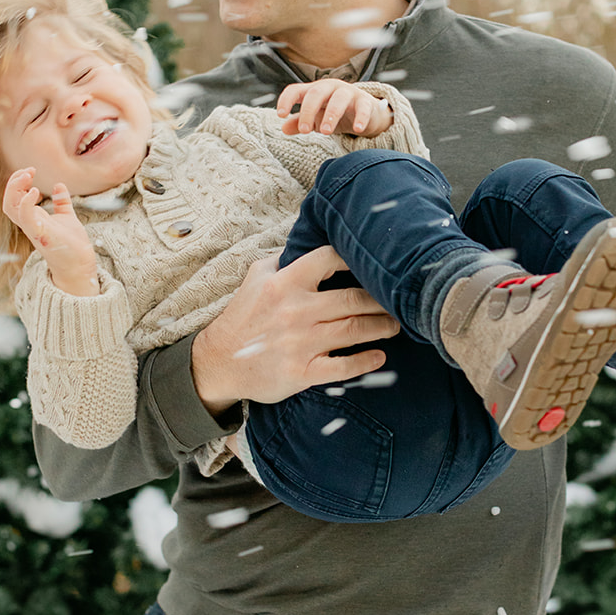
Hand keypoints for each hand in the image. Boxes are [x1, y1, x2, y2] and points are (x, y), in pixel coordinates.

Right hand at [3, 168, 98, 295]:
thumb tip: (59, 185)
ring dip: (15, 188)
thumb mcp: (66, 217)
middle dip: (14, 182)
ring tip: (28, 175)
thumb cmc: (72, 243)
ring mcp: (33, 228)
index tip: (31, 170)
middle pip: (8, 200)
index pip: (15, 197)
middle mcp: (29, 222)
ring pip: (10, 207)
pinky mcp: (40, 234)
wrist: (80, 264)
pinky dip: (25, 202)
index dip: (18, 182)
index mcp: (33, 217)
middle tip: (29, 170)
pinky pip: (24, 217)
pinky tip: (34, 191)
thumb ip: (61, 202)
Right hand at [191, 243, 399, 413]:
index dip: (355, 258)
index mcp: (285, 283)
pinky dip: (366, 361)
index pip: (329, 259)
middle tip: (396, 300)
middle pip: (353, 298)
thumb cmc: (242, 318)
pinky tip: (379, 357)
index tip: (373, 263)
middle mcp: (296, 310)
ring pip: (354, 329)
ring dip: (381, 327)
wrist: (219, 363)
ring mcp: (301, 343)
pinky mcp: (303, 372)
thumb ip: (282, 260)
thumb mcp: (255, 278)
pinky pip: (343, 366)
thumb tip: (307, 243)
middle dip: (380, 299)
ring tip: (394, 325)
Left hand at [276, 79, 391, 137]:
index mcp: (314, 91)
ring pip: (339, 99)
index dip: (286, 100)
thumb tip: (284, 128)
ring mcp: (348, 93)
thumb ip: (300, 123)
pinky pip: (363, 107)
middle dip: (308, 110)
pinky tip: (357, 129)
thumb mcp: (316, 119)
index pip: (296, 90)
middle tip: (304, 130)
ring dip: (331, 115)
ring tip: (326, 132)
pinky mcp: (365, 101)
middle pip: (316, 93)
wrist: (366, 113)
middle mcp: (330, 88)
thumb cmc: (336, 114)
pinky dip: (360, 118)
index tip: (280, 114)